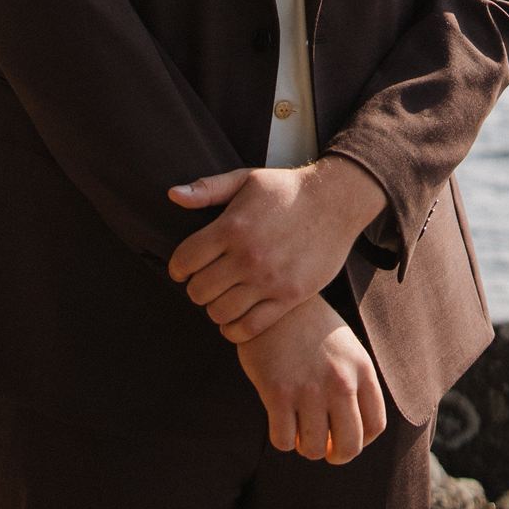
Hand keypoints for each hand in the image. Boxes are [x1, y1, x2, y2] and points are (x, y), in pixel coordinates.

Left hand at [166, 157, 388, 342]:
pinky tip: (234, 318)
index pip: (185, 260)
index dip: (177, 267)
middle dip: (195, 288)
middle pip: (199, 290)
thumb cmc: (286, 189)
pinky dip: (235, 329)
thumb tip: (172, 195)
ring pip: (220, 312)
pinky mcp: (289, 297)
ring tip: (220, 298)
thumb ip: (207, 189)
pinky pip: (250, 327)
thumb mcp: (246, 179)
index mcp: (232, 226)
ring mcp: (269, 280)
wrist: (336, 202)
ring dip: (213, 308)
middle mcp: (248, 256)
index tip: (182, 269)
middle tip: (203, 283)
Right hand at [235, 295, 387, 462]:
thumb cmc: (310, 327)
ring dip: (305, 447)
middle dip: (336, 456)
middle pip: (349, 446)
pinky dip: (281, 439)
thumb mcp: (346, 348)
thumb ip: (355, 384)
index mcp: (361, 370)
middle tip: (323, 449)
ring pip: (313, 449)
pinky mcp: (277, 392)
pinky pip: (283, 440)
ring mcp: (309, 388)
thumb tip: (356, 433)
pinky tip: (279, 423)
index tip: (344, 438)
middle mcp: (340, 382)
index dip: (361, 441)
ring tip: (298, 431)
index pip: (375, 426)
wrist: (274, 302)